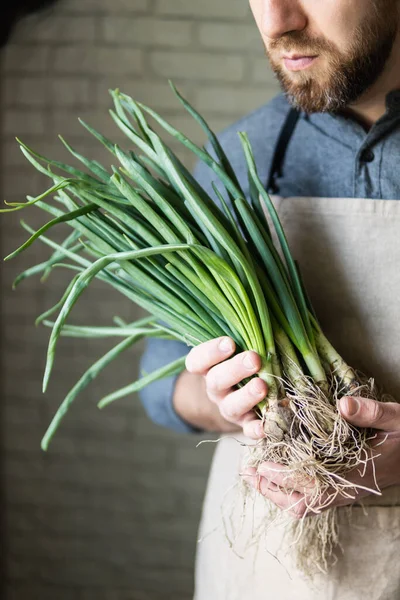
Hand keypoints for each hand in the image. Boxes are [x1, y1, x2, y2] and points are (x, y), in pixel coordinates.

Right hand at [185, 336, 266, 438]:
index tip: (228, 343)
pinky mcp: (245, 424)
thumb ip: (248, 337)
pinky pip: (247, 429)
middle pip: (216, 380)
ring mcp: (229, 408)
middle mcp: (216, 388)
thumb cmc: (243, 363)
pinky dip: (255, 429)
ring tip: (262, 386)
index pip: (198, 360)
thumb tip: (273, 323)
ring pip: (231, 406)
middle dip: (235, 369)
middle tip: (253, 358)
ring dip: (246, 396)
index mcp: (209, 367)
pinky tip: (265, 426)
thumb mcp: (240, 349)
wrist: (241, 399)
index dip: (210, 352)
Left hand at [243, 395, 399, 517]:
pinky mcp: (341, 491)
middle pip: (300, 504)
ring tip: (253, 473)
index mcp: (354, 477)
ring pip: (303, 505)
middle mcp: (345, 491)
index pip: (310, 485)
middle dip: (270, 490)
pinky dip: (287, 489)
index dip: (283, 476)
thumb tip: (343, 405)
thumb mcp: (396, 419)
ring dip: (275, 492)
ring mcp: (343, 494)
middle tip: (246, 471)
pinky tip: (275, 471)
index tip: (261, 463)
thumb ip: (371, 412)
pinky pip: (309, 500)